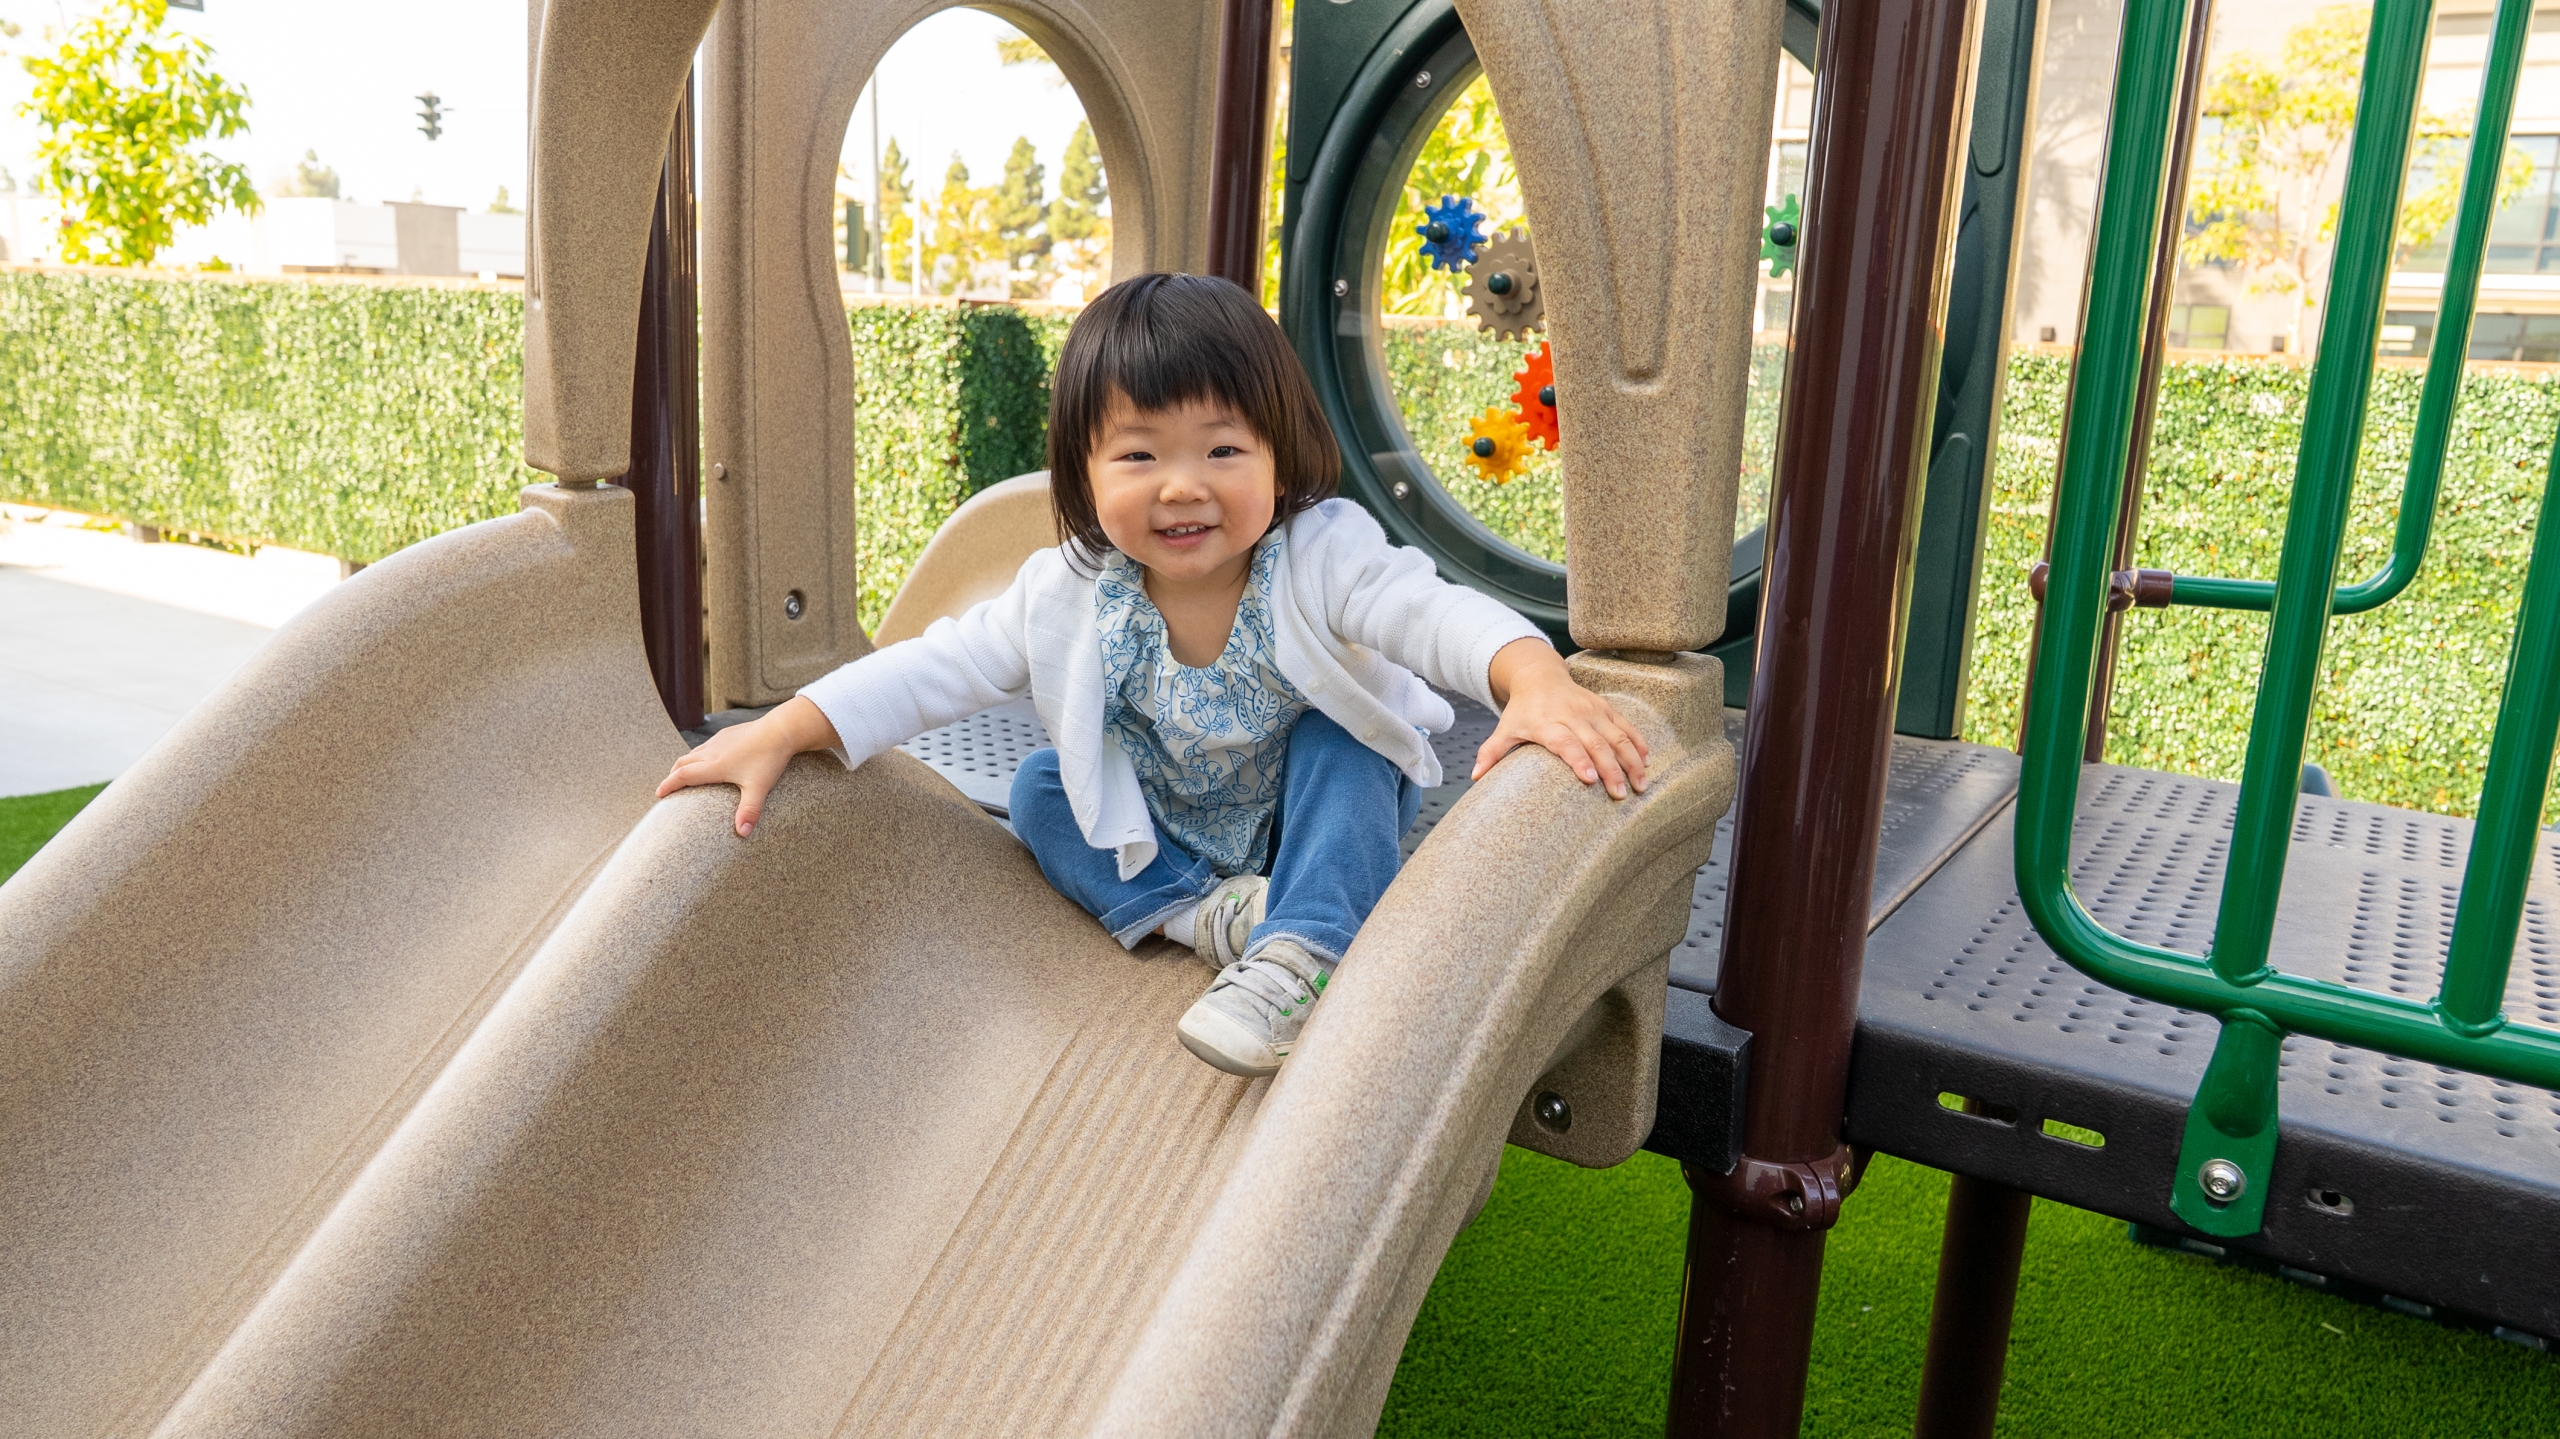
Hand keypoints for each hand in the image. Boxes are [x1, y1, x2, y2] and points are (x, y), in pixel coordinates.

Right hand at [655, 696, 842, 836]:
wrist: (781, 729)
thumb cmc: (769, 758)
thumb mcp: (759, 788)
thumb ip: (749, 811)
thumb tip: (743, 834)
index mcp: (714, 766)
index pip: (683, 776)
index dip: (668, 785)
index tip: (659, 795)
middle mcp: (712, 751)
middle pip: (683, 763)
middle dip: (672, 775)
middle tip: (667, 787)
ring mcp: (719, 740)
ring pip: (694, 753)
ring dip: (685, 764)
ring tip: (684, 775)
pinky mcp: (728, 733)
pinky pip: (706, 745)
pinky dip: (699, 755)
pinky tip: (708, 760)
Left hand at [1472, 638, 1650, 798]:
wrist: (1540, 676)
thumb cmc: (1523, 710)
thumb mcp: (1505, 728)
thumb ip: (1492, 752)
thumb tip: (1475, 777)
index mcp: (1548, 723)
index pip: (1566, 742)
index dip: (1579, 760)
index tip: (1591, 779)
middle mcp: (1573, 715)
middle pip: (1596, 744)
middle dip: (1611, 770)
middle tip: (1621, 795)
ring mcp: (1593, 711)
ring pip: (1617, 736)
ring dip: (1631, 761)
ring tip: (1641, 785)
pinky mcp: (1606, 708)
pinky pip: (1626, 726)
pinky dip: (1638, 744)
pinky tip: (1647, 762)